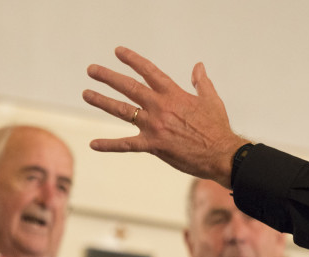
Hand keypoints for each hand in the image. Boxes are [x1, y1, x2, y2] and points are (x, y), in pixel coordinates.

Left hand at [82, 47, 247, 187]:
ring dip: (102, 101)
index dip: (132, 60)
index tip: (117, 52)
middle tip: (92, 70)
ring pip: (122, 110)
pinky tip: (93, 144)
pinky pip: (126, 145)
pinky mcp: (153, 145)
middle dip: (108, 77)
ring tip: (87, 94)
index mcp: (173, 94)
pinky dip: (109, 145)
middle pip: (129, 87)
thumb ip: (201, 82)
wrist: (221, 153)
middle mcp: (160, 106)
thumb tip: (198, 67)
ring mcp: (155, 126)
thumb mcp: (211, 99)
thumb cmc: (218, 127)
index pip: (148, 71)